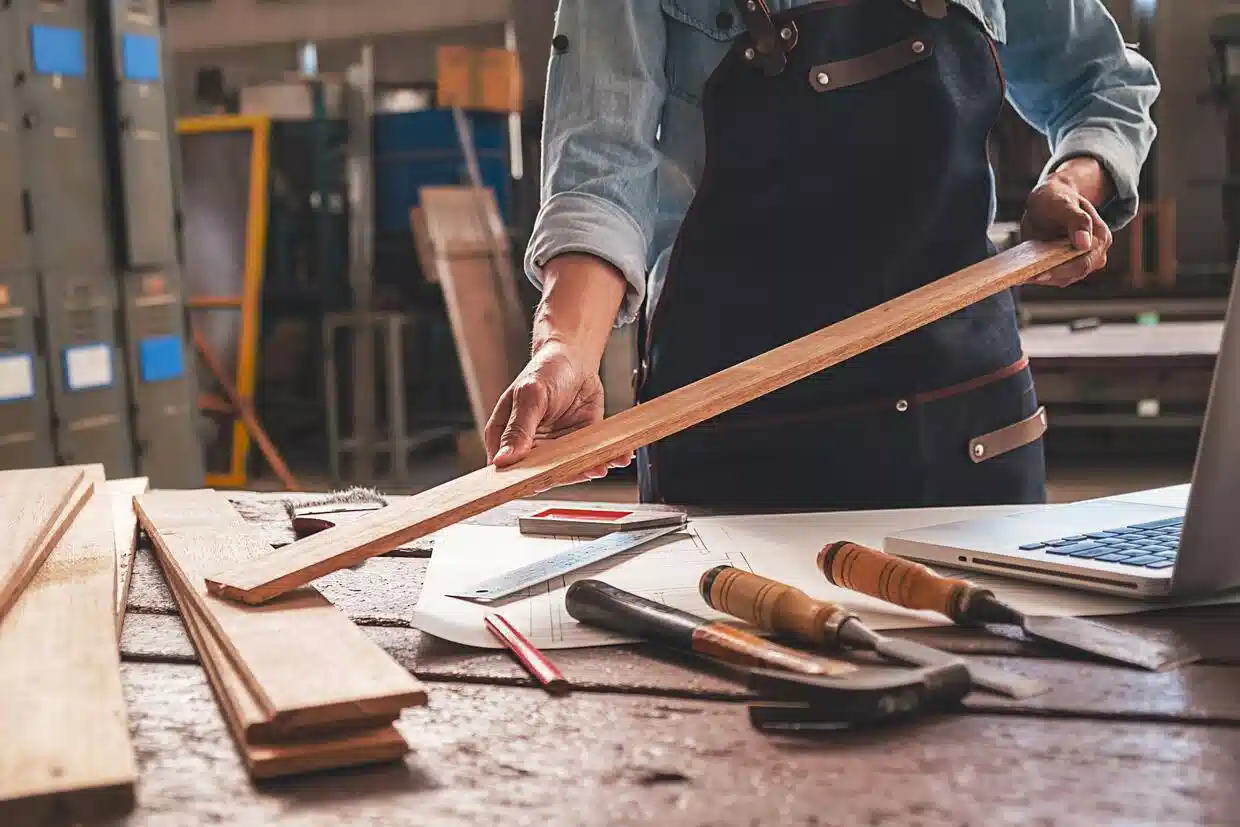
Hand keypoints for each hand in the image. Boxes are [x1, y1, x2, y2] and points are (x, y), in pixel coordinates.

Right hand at [485, 341, 633, 487]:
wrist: (574, 357)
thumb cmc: (545, 370)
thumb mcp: (530, 395)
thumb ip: (518, 429)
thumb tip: (503, 459)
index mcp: (504, 436)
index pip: (508, 469)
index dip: (521, 480)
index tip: (541, 482)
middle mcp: (529, 447)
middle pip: (541, 475)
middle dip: (564, 475)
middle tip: (582, 471)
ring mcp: (555, 449)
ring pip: (569, 470)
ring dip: (588, 469)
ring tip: (602, 465)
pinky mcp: (579, 445)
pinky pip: (591, 458)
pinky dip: (606, 459)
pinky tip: (619, 457)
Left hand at [1020, 157, 1113, 287]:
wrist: (1052, 199)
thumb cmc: (1056, 199)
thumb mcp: (1063, 204)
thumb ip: (1076, 220)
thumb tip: (1084, 244)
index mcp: (1099, 237)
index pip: (1082, 262)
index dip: (1061, 270)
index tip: (1038, 275)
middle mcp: (1096, 253)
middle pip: (1073, 273)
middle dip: (1049, 276)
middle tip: (1023, 278)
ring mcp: (1084, 262)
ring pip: (1063, 278)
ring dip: (1043, 278)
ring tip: (1021, 276)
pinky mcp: (1070, 267)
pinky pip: (1056, 276)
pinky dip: (1041, 275)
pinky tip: (1024, 273)